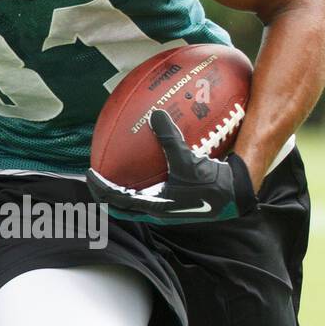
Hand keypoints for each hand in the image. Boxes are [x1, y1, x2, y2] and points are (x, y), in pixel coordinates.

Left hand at [86, 109, 257, 224]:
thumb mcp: (189, 160)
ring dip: (121, 194)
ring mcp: (164, 210)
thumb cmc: (211, 182)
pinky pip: (150, 196)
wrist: (234, 196)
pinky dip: (140, 187)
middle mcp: (156, 212)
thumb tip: (156, 113)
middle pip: (121, 208)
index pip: (117, 200)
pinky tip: (145, 170)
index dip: (100, 189)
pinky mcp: (174, 204)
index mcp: (154, 206)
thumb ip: (170, 138)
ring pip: (134, 205)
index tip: (90, 174)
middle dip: (106, 196)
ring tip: (114, 177)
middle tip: (96, 180)